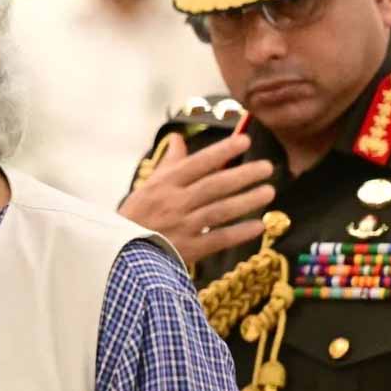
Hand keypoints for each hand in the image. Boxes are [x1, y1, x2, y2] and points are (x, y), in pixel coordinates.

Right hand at [118, 133, 274, 264]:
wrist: (122, 252)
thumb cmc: (137, 215)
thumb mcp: (148, 184)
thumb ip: (168, 162)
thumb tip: (178, 137)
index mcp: (164, 184)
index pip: (198, 163)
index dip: (222, 151)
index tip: (245, 141)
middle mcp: (174, 202)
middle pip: (213, 186)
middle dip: (242, 175)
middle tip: (267, 167)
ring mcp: (182, 226)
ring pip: (219, 211)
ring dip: (246, 201)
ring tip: (268, 192)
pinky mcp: (188, 250)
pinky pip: (218, 239)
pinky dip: (238, 233)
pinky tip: (258, 226)